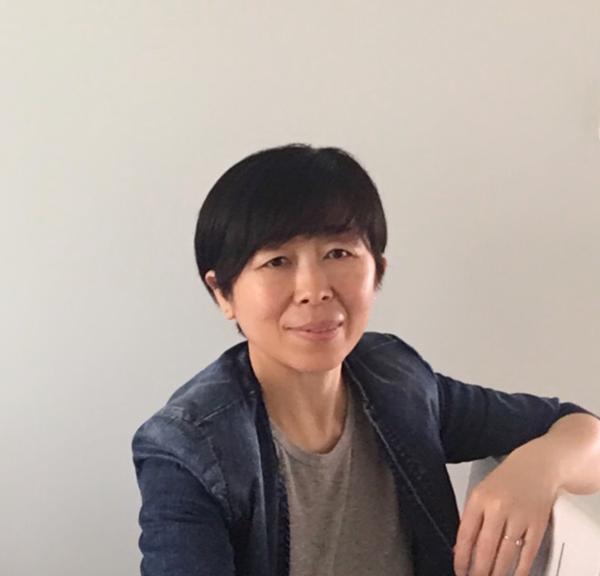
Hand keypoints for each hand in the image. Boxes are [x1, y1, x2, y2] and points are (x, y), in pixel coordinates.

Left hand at [453, 443, 559, 575]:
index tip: (459, 570)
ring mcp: (519, 517)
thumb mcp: (481, 492)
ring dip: (497, 573)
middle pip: (486, 548)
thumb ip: (471, 518)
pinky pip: (527, 553)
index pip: (466, 534)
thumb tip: (462, 548)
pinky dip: (520, 569)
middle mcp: (498, 508)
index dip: (461, 557)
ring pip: (506, 554)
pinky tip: (514, 575)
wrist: (537, 466)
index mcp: (479, 498)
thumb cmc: (506, 479)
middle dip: (479, 570)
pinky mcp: (538, 525)